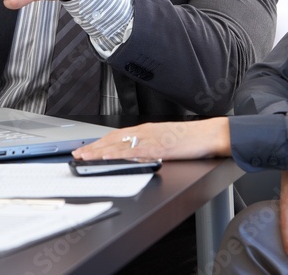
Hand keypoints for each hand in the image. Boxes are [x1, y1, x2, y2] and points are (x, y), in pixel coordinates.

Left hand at [72, 118, 230, 160]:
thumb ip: (152, 146)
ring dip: (100, 151)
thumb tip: (138, 156)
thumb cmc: (193, 139)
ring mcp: (150, 138)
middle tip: (77, 154)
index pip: (117, 136)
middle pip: (113, 139)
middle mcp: (145, 131)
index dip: (100, 142)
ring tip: (84, 157)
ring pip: (119, 144)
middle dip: (94, 147)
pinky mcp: (157, 147)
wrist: (210, 134)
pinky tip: (107, 157)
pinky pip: (134, 151)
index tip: (87, 148)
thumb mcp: (167, 142)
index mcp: (147, 130)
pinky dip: (119, 154)